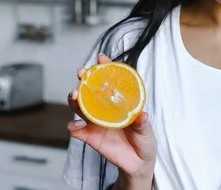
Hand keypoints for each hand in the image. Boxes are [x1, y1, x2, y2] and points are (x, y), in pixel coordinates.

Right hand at [67, 53, 156, 183]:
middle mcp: (104, 108)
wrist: (139, 163)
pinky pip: (77, 130)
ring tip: (74, 95)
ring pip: (79, 106)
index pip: (110, 80)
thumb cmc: (144, 139)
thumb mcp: (147, 129)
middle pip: (90, 90)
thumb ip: (143, 123)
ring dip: (74, 99)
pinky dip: (73, 126)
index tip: (101, 58)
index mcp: (118, 101)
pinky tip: (75, 125)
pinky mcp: (90, 137)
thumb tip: (142, 115)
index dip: (104, 67)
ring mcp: (96, 121)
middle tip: (81, 73)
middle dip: (84, 79)